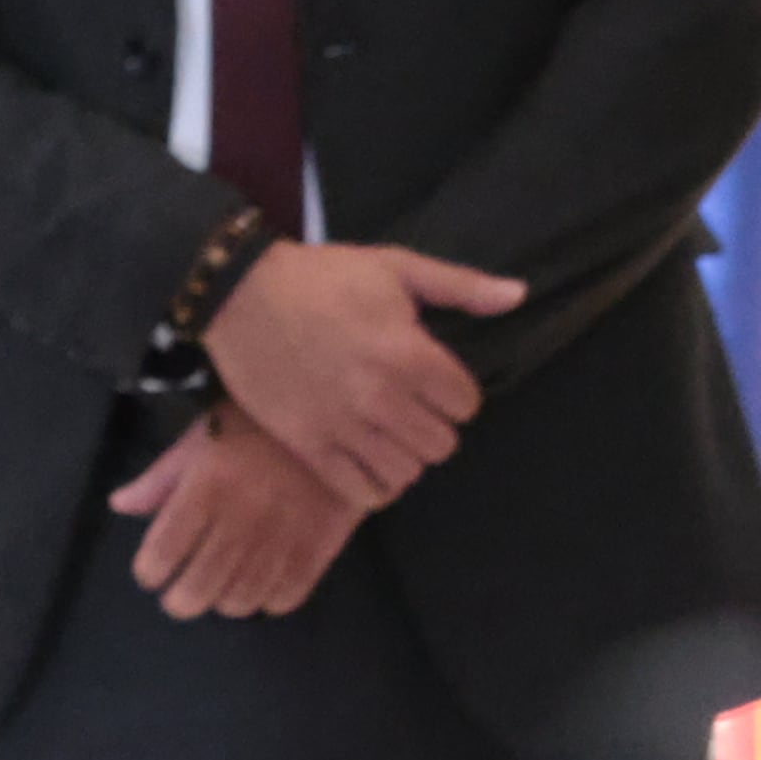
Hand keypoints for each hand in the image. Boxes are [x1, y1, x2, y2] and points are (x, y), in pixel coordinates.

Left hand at [108, 410, 364, 619]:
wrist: (343, 410)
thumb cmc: (262, 420)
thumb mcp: (204, 436)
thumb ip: (161, 476)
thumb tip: (120, 506)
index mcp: (206, 489)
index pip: (159, 558)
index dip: (151, 571)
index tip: (157, 568)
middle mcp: (240, 520)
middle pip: (194, 594)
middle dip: (182, 598)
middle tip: (187, 587)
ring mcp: (283, 537)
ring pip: (238, 603)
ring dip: (226, 599)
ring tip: (229, 583)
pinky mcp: (321, 545)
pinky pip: (285, 599)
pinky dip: (270, 598)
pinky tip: (268, 579)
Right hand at [202, 241, 526, 510]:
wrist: (242, 295)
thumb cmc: (325, 277)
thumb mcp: (398, 267)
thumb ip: (462, 287)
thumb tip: (519, 295)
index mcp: (408, 354)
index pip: (466, 404)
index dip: (460, 394)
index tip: (441, 383)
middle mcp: (380, 397)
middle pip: (441, 445)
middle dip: (438, 427)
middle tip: (418, 409)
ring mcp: (341, 426)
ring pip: (406, 473)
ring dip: (408, 457)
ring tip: (394, 434)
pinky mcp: (307, 446)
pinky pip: (361, 492)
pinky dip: (376, 484)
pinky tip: (371, 459)